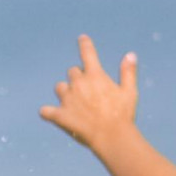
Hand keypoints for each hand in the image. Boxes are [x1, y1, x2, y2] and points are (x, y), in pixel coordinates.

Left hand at [39, 34, 139, 148]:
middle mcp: (78, 83)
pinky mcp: (59, 115)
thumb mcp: (130, 92)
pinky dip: (48, 112)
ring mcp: (67, 99)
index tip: (82, 38)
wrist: (112, 137)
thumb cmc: (123, 115)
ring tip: (75, 105)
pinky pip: (45, 111)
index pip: (87, 53)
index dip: (85, 44)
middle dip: (78, 79)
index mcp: (95, 75)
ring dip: (65, 92)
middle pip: (72, 71)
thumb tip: (130, 54)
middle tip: (88, 93)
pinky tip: (51, 115)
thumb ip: (128, 72)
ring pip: (59, 87)